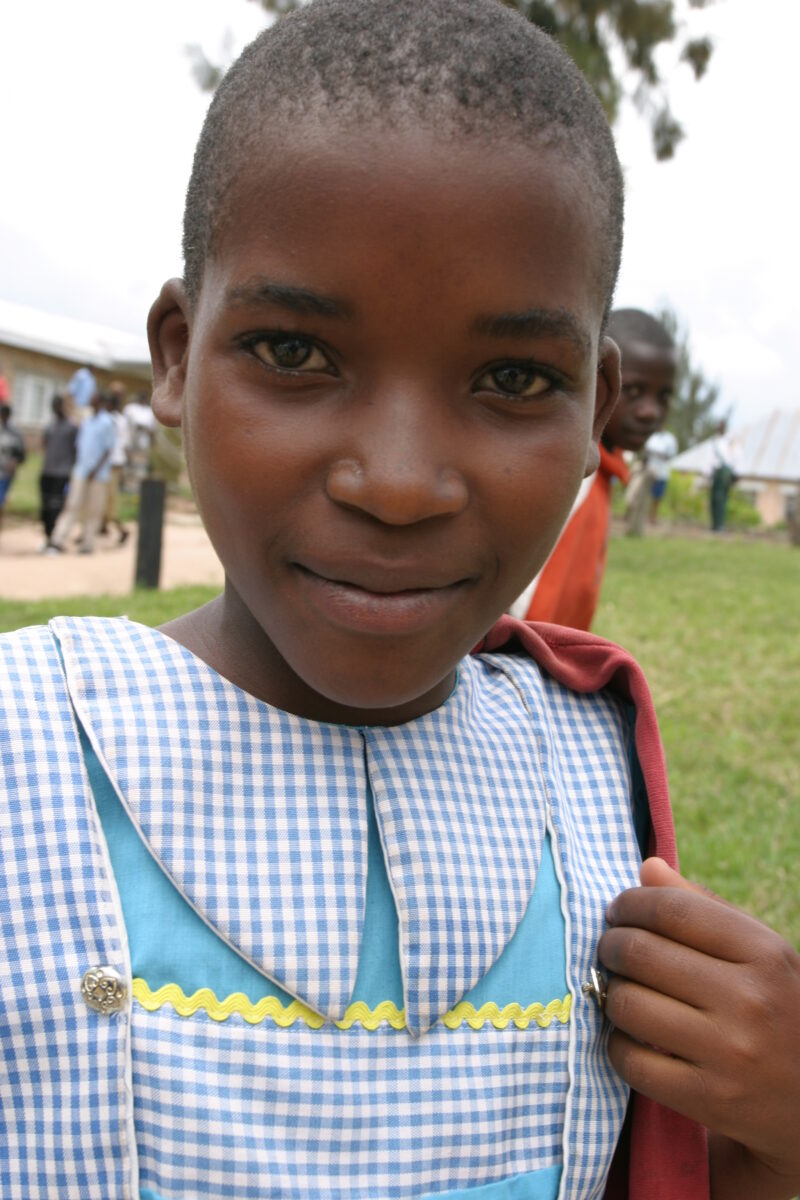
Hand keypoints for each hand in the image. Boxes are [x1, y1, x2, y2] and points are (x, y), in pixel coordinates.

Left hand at [598, 859, 799, 1199]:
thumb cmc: (779, 1010)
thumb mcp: (761, 953)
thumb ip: (704, 908)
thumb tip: (647, 868)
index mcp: (763, 953)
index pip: (671, 910)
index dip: (630, 904)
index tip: (618, 911)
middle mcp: (749, 1000)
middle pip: (639, 953)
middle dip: (610, 945)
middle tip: (610, 949)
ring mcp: (729, 1054)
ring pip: (627, 1003)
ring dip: (610, 993)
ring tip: (621, 991)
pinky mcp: (707, 1100)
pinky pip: (629, 1059)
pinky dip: (616, 1043)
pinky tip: (630, 1036)